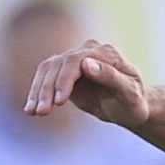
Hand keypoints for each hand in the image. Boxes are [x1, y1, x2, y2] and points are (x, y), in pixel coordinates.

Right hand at [21, 39, 151, 129]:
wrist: (131, 108)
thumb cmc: (134, 102)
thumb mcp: (130, 93)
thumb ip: (111, 77)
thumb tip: (86, 64)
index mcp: (105, 53)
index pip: (77, 60)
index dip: (65, 79)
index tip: (60, 101)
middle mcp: (87, 52)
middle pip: (58, 64)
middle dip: (47, 89)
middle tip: (42, 112)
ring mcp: (75, 61)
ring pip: (48, 70)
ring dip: (38, 91)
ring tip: (32, 112)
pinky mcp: (66, 74)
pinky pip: (46, 79)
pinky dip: (37, 93)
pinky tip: (30, 109)